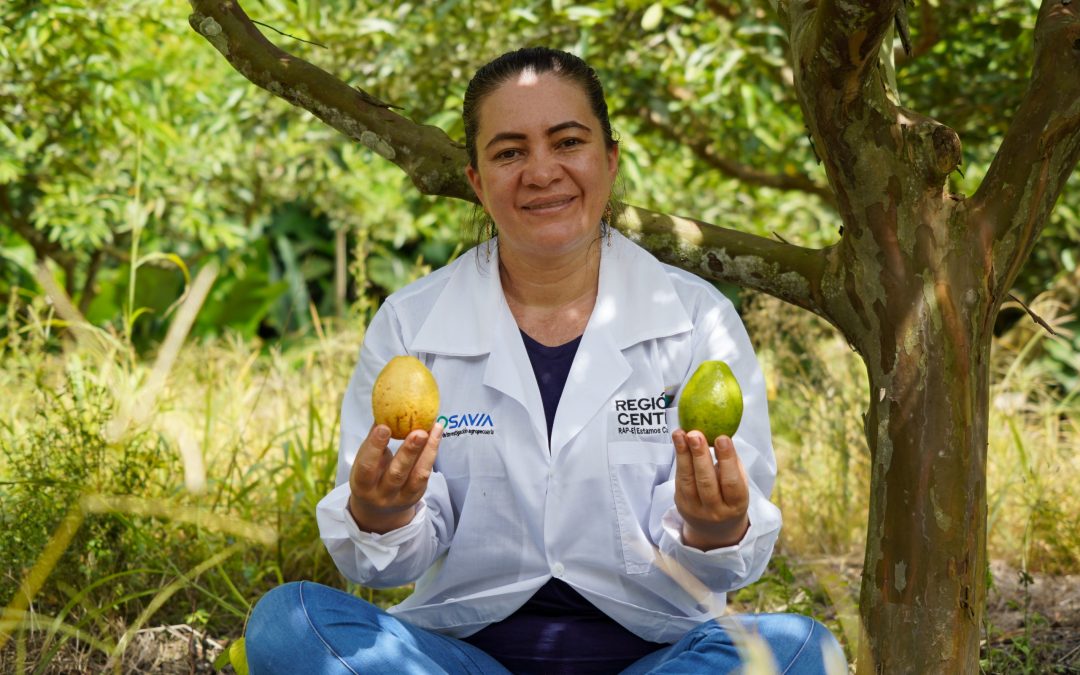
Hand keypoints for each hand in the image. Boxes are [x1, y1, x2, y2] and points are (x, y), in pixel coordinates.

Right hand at [348, 422, 442, 533]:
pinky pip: (426, 474)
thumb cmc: (369, 475)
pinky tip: (436, 434)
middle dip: (409, 452)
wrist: (377, 509)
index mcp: (363, 485)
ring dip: (428, 450)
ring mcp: (402, 497)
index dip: (375, 448)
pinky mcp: (417, 495)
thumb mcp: (364, 461)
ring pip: (418, 475)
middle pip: (396, 474)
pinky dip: (432, 452)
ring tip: (435, 428)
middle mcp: (382, 494)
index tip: (384, 427)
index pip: (367, 467)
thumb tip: (383, 409)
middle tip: (419, 432)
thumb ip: (373, 440)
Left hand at [672, 429, 749, 550]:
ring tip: (680, 433)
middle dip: (700, 456)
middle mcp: (715, 511)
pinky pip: (680, 479)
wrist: (715, 528)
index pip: (732, 482)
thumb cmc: (730, 496)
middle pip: (706, 482)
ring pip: (687, 480)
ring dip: (682, 454)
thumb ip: (731, 464)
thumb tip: (719, 435)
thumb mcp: (739, 484)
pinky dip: (679, 459)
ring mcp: (695, 509)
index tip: (722, 438)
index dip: (727, 460)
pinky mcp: (681, 504)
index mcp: (736, 505)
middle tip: (695, 434)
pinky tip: (678, 441)